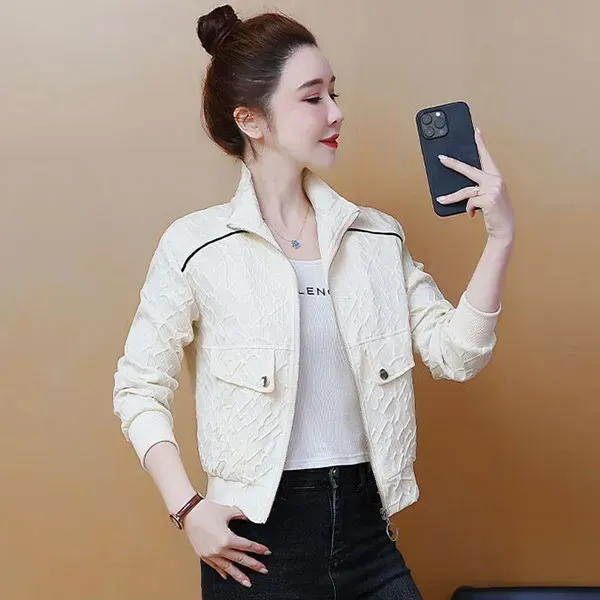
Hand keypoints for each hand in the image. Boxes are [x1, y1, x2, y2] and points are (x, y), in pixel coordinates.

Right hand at [184, 499, 270, 587]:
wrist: (189, 512)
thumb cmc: (207, 510)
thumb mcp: (228, 511)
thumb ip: (240, 515)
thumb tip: (248, 518)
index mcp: (227, 538)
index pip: (247, 546)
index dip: (258, 549)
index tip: (267, 552)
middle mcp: (219, 549)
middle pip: (240, 559)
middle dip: (253, 565)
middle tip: (263, 570)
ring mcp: (211, 554)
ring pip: (228, 568)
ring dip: (239, 576)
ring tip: (248, 582)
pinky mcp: (203, 555)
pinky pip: (215, 566)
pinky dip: (222, 571)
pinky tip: (227, 576)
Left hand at [436, 127, 514, 243]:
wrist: (505, 229)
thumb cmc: (495, 213)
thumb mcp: (488, 197)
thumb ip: (478, 189)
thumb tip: (461, 190)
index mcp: (496, 177)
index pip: (486, 157)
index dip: (480, 143)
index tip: (475, 131)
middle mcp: (496, 180)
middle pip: (469, 169)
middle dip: (453, 164)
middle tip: (441, 158)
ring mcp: (493, 189)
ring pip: (465, 191)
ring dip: (451, 197)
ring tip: (441, 199)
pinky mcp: (488, 199)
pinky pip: (469, 202)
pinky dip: (468, 210)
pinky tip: (472, 215)